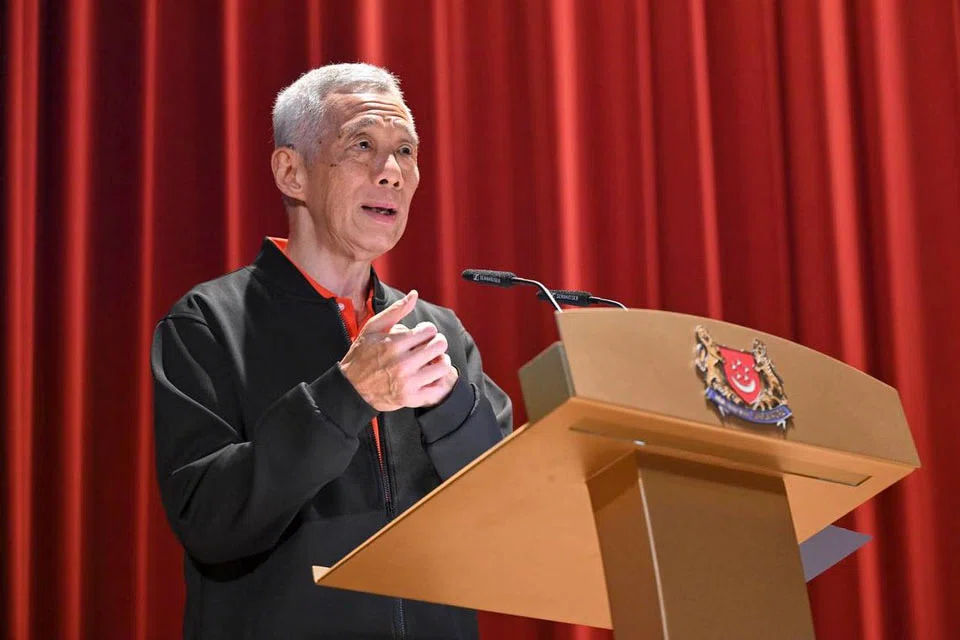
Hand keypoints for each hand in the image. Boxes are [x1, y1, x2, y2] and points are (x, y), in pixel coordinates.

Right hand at [339, 290, 458, 410]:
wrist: (351, 389)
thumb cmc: (362, 355)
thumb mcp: (373, 328)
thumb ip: (396, 310)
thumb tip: (414, 294)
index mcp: (394, 344)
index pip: (429, 330)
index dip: (427, 330)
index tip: (420, 335)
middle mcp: (402, 363)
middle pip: (439, 345)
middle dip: (436, 342)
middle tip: (428, 346)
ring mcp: (407, 382)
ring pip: (443, 366)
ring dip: (440, 361)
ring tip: (431, 360)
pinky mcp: (410, 398)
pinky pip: (438, 388)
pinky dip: (437, 380)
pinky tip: (429, 375)